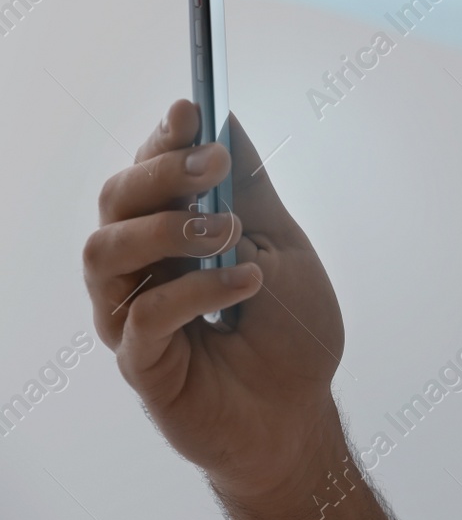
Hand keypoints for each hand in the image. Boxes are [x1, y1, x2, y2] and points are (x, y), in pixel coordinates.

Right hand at [83, 98, 345, 502]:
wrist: (299, 411)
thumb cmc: (288, 328)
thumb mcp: (280, 243)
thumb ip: (247, 189)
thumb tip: (224, 119)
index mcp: (169, 232)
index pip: (145, 171)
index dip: (161, 138)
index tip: (190, 108)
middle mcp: (138, 268)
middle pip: (114, 201)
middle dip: (160, 171)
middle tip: (212, 165)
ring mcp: (129, 315)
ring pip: (105, 251)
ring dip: (167, 227)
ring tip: (227, 232)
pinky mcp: (140, 361)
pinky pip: (144, 314)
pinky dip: (195, 289)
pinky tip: (244, 282)